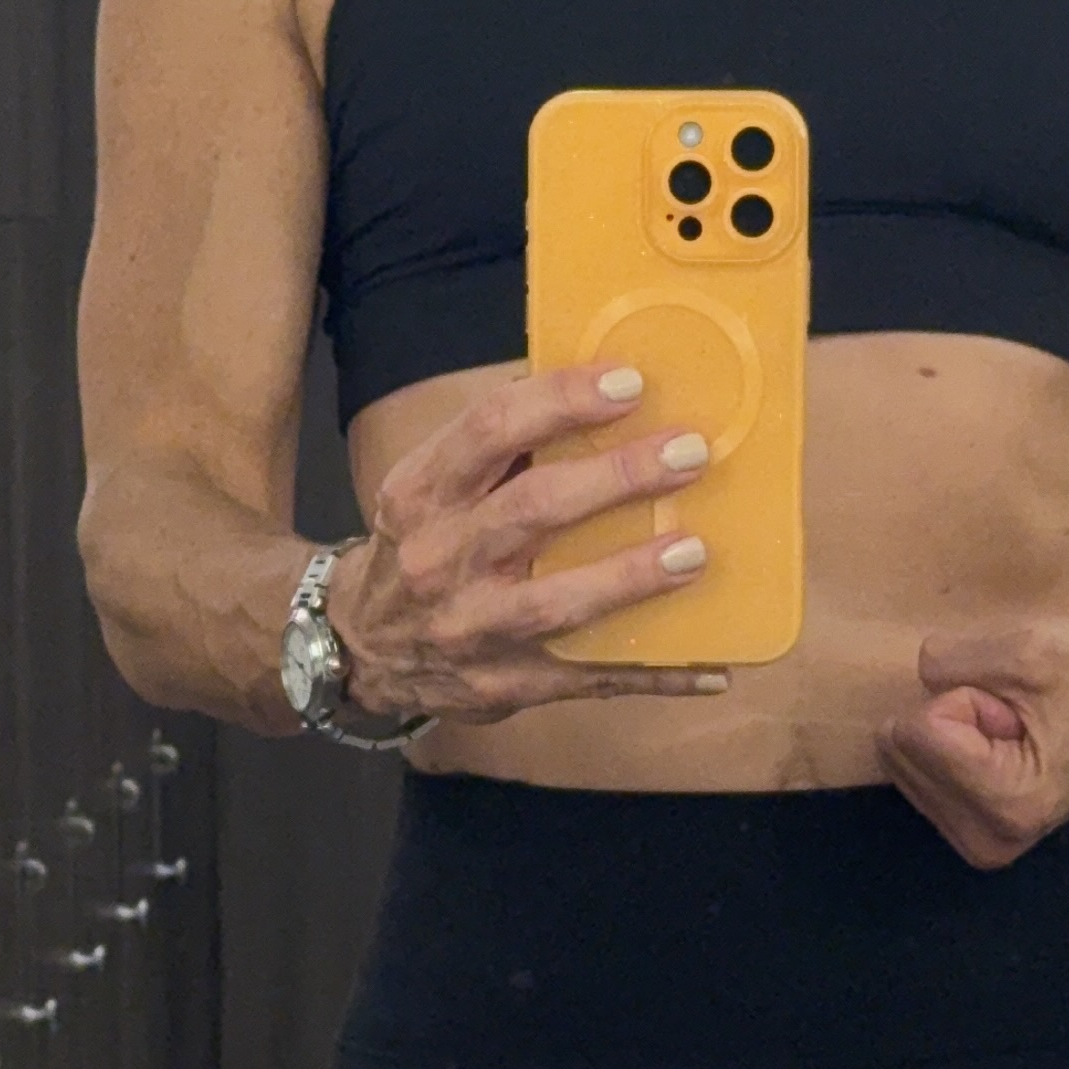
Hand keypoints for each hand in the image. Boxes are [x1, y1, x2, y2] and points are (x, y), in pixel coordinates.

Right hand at [328, 365, 726, 722]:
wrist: (356, 646)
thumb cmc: (421, 540)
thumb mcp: (431, 484)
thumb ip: (500, 443)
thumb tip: (599, 385)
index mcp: (423, 492)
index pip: (491, 430)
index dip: (561, 400)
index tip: (629, 383)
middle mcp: (441, 558)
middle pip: (534, 509)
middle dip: (617, 478)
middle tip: (690, 452)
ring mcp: (473, 629)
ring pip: (558, 601)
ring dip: (631, 577)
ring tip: (694, 551)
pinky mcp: (505, 684)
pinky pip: (588, 681)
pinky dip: (653, 677)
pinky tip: (711, 668)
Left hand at [877, 617, 1068, 868]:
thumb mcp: (1026, 647)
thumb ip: (952, 659)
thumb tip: (915, 676)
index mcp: (1008, 802)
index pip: (919, 729)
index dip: (965, 695)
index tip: (1016, 703)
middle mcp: (990, 840)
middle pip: (904, 751)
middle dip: (954, 716)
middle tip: (1013, 714)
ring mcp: (984, 844)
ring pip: (905, 763)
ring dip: (953, 731)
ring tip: (1013, 727)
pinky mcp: (979, 835)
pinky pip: (919, 776)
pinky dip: (951, 749)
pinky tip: (1001, 745)